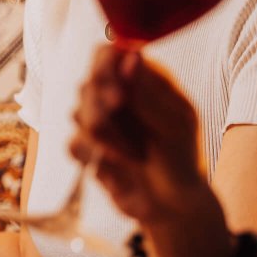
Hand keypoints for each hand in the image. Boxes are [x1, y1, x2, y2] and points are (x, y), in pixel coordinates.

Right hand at [72, 46, 228, 256]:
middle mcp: (113, 96)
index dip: (102, 64)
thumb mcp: (177, 122)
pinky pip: (74, 144)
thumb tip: (130, 55)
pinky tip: (120, 164)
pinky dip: (97, 156)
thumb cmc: (182, 154)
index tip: (115, 90)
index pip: (106, 54)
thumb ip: (151, 92)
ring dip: (107, 136)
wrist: (175, 202)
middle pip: (87, 83)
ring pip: (77, 113)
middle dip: (102, 104)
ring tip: (135, 154)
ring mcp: (97, 122)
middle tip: (121, 115)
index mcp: (138, 79)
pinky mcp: (87, 149)